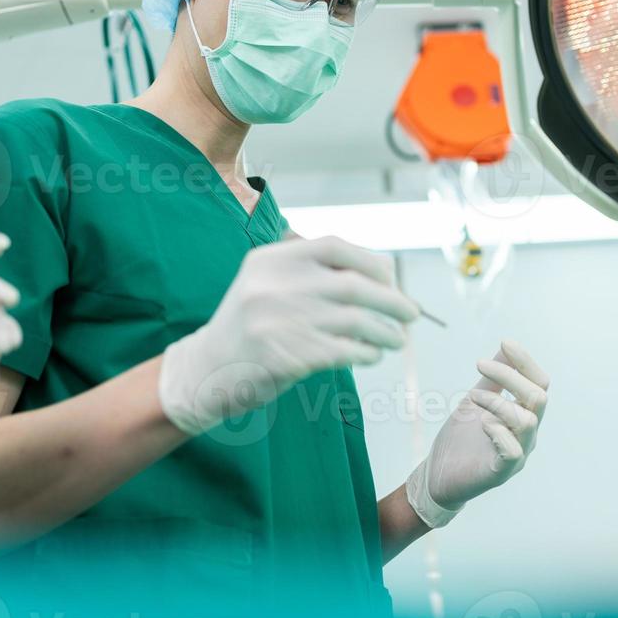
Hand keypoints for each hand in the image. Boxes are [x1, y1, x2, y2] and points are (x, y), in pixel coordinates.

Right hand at [158, 235, 419, 434]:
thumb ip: (309, 270)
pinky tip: (371, 356)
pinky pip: (344, 350)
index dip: (371, 262)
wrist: (207, 370)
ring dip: (385, 331)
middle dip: (391, 301)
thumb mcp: (265, 282)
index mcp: (271, 259)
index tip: (389, 280)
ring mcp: (279, 321)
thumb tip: (379, 271)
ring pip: (354, 321)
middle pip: (353, 286)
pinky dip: (366, 352)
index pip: (335, 247)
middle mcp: (274, 285)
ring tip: (396, 339)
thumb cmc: (248, 326)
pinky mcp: (287, 356)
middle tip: (411, 314)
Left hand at [406, 340, 548, 527]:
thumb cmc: (462, 437)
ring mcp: (518, 454)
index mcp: (523, 414)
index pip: (540, 383)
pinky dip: (498, 431)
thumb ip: (493, 378)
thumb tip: (507, 344)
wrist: (438, 474)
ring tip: (473, 398)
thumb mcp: (477, 400)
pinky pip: (513, 450)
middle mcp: (527, 434)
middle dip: (511, 376)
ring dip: (498, 402)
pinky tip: (482, 424)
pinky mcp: (501, 472)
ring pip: (527, 421)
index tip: (505, 342)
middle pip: (539, 397)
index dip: (525, 361)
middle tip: (479, 366)